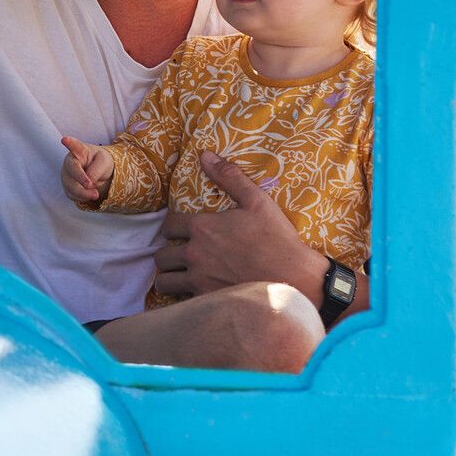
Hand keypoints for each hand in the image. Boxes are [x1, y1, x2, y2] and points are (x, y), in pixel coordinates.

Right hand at [59, 136, 113, 205]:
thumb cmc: (100, 161)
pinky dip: (81, 198)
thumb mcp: (104, 162)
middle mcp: (70, 161)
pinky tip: (89, 195)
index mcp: (80, 150)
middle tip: (93, 188)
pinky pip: (71, 194)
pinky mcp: (67, 186)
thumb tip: (88, 184)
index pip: (74, 146)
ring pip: (69, 185)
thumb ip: (96, 170)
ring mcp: (66, 174)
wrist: (98, 171)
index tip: (64, 140)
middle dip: (81, 181)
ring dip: (82, 193)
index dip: (69, 143)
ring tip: (96, 195)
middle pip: (71, 171)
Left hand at [149, 152, 326, 298]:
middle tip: (178, 255)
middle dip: (167, 254)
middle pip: (161, 256)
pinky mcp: (207, 300)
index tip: (178, 231)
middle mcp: (195, 253)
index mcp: (203, 227)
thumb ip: (229, 176)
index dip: (172, 227)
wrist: (293, 278)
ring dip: (169, 277)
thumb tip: (205, 155)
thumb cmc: (276, 238)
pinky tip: (191, 293)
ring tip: (179, 275)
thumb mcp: (256, 200)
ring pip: (165, 280)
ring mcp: (199, 279)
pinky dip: (181, 297)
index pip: (168, 225)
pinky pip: (180, 300)